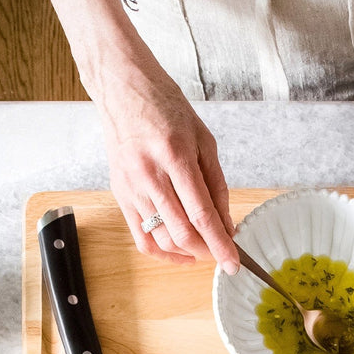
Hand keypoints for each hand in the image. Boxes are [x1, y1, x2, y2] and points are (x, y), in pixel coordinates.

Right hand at [100, 70, 238, 271]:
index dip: (220, 244)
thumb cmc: (166, 109)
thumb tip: (226, 225)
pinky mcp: (120, 195)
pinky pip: (142, 239)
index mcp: (175, 156)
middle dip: (207, 251)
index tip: (233, 263)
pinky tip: (181, 254)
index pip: (202, 215)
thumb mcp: (204, 140)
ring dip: (189, 252)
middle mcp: (150, 175)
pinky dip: (164, 254)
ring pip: (163, 239)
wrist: (123, 90)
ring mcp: (131, 188)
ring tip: (205, 248)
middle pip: (183, 233)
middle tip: (222, 253)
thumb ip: (217, 185)